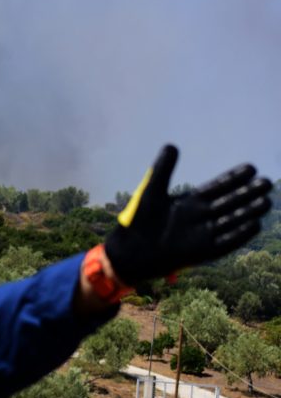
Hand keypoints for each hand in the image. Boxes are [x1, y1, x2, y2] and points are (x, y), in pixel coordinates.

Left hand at [105, 145, 272, 285]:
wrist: (131, 250)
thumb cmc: (139, 220)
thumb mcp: (151, 191)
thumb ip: (162, 170)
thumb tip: (171, 145)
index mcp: (191, 201)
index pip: (217, 187)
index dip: (233, 178)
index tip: (251, 167)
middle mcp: (201, 216)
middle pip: (230, 202)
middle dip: (247, 193)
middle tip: (266, 182)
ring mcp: (203, 234)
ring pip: (231, 221)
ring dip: (248, 212)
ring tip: (266, 201)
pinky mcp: (202, 251)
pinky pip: (225, 243)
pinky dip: (239, 235)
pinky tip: (254, 224)